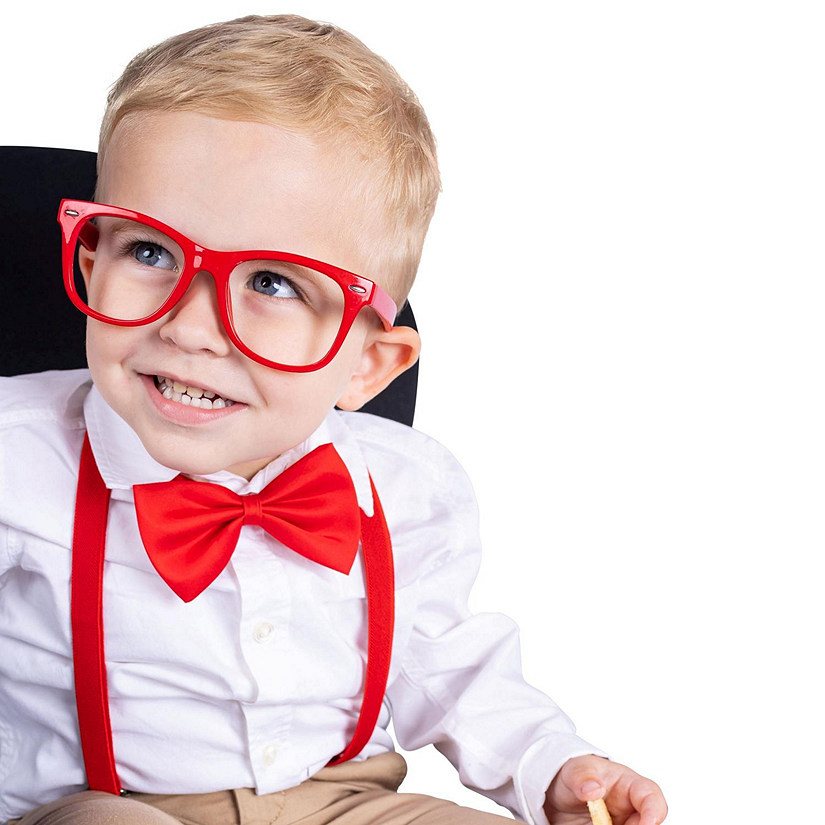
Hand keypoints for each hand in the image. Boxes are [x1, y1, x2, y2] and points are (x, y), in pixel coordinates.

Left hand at [543, 754, 666, 824]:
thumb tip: (593, 789)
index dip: (654, 812)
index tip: (648, 823)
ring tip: (593, 824)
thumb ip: (582, 775)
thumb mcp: (575, 769)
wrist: (562, 795)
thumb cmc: (577, 775)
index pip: (651, 797)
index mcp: (630, 786)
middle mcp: (632, 812)